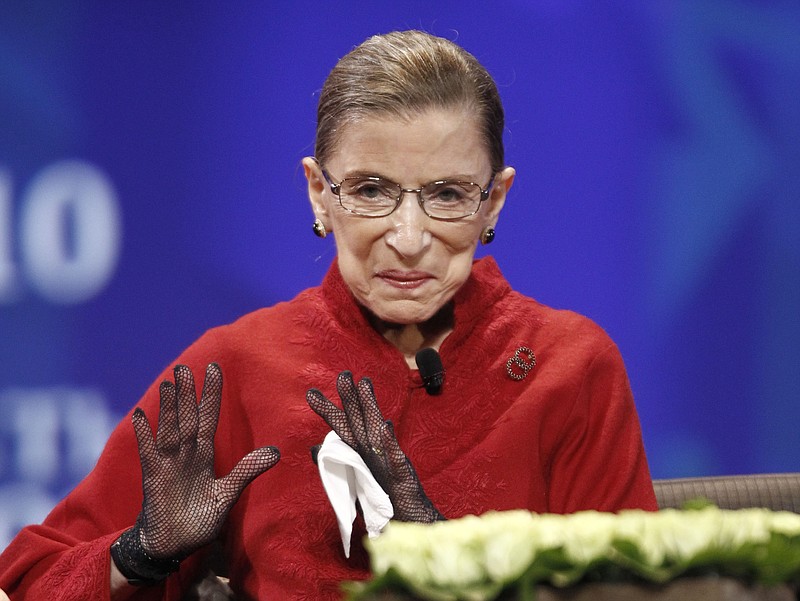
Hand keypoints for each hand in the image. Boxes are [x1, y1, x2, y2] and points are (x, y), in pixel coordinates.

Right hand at [112, 363, 279, 583]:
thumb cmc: (200, 520)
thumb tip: (276, 452)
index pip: (208, 418)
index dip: (211, 395)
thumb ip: (247, 471)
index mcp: (205, 455)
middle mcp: (186, 454)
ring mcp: (169, 463)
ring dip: (169, 407)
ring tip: (171, 383)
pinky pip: (148, 451)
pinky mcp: (154, 477)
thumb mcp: (228, 494)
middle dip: (188, 393)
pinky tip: (141, 415)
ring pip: (170, 428)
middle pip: (188, 417)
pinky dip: (144, 434)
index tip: (215, 370)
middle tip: (186, 367)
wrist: (174, 546)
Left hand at [307, 371, 443, 522]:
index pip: (343, 429)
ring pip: (376, 432)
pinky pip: (394, 459)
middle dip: (351, 398)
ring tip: (364, 384)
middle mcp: (375, 455)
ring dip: (370, 407)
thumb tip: (313, 448)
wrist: (413, 524)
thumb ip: (337, 463)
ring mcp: (388, 464)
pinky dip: (389, 443)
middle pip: (360, 422)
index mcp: (362, 455)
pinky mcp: (401, 479)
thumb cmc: (385, 501)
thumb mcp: (355, 482)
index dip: (329, 411)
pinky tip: (384, 426)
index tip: (312, 393)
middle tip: (342, 375)